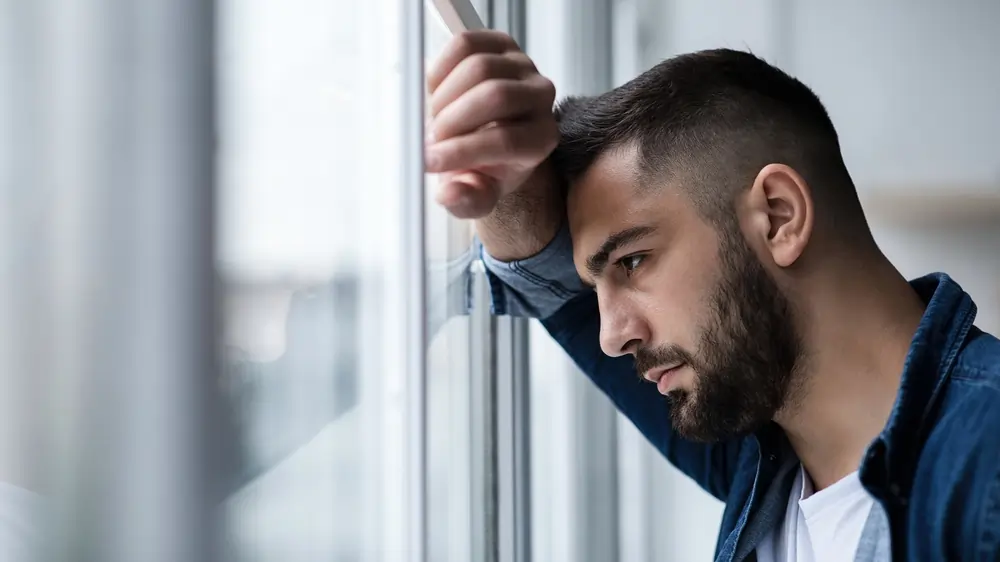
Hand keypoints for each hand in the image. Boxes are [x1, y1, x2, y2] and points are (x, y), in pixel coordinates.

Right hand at [426, 30, 558, 218]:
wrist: (486, 136)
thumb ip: (467, 201)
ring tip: (434, 120)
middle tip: (429, 140)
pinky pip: (465, 44)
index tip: (428, 161)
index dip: (462, 152)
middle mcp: (541, 97)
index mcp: (542, 138)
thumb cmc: (484, 166)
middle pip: (494, 96)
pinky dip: (441, 69)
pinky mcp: (500, 43)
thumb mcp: (477, 194)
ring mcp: (523, 66)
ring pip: (478, 68)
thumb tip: (452, 193)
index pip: (507, 141)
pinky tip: (436, 93)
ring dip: (443, 98)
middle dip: (451, 121)